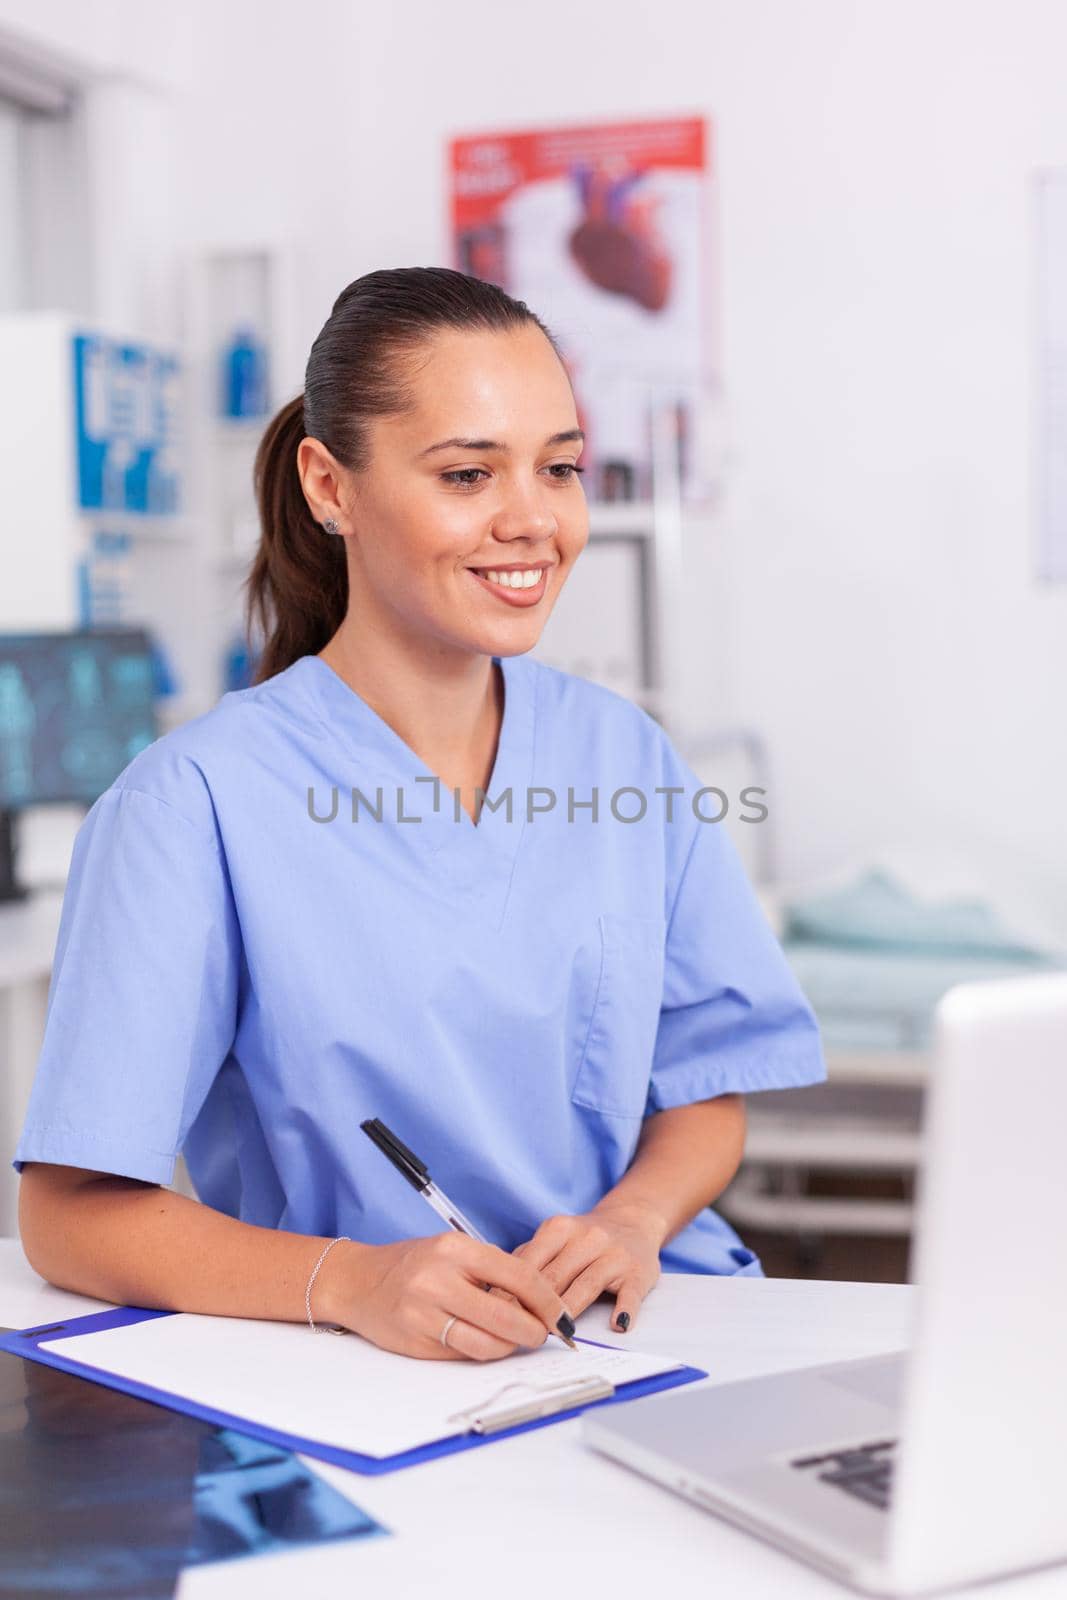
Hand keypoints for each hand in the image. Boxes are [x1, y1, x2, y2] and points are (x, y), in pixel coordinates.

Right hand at [317, 1233, 574, 1361]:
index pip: (518, 1275)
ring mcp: (424, 1312)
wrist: (356, 1281)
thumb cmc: (412, 1265)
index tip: (564, 1316)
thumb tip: (539, 1301)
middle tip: (545, 1335)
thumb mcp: (451, 1251)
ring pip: (487, 1342)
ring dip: (510, 1347)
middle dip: (534, 1331)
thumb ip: (490, 1271)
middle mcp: (439, 1278)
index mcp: (455, 1249)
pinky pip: (462, 1354)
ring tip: (515, 1341)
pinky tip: (486, 1344)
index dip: (548, 1301)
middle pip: (506, 1315)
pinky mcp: (415, 1340)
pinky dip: (482, 1352)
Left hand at [513, 1201, 666, 1333]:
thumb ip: (530, 1257)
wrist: (633, 1220)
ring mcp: (614, 1254)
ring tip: (556, 1336)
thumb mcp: (556, 1236)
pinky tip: (616, 1326)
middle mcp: (587, 1238)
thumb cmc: (585, 1239)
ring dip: (568, 1314)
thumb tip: (495, 1289)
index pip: (530, 1265)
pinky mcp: (638, 1272)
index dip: (513, 1294)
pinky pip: (630, 1294)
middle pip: (555, 1278)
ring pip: (586, 1287)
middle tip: (521, 1334)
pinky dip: (624, 1310)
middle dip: (536, 1309)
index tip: (499, 1318)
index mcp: (559, 1229)